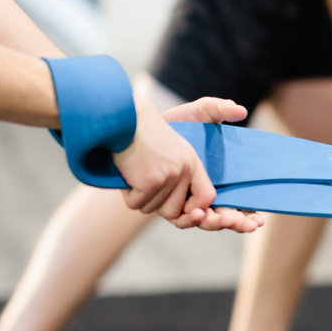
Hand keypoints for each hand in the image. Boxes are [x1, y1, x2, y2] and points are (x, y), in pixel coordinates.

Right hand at [108, 102, 225, 228]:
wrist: (124, 119)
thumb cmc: (142, 135)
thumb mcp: (171, 150)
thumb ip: (179, 176)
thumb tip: (181, 212)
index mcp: (193, 162)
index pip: (207, 197)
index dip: (193, 209)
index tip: (180, 208)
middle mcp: (184, 170)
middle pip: (173, 211)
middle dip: (154, 204)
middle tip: (144, 181)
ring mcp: (169, 176)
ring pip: (151, 208)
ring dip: (138, 197)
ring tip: (135, 172)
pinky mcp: (151, 181)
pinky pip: (136, 204)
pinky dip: (127, 194)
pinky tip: (127, 173)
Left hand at [155, 96, 264, 232]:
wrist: (144, 127)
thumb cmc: (177, 121)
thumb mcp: (200, 112)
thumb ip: (220, 108)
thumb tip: (240, 111)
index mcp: (218, 180)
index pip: (238, 204)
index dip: (249, 215)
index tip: (258, 220)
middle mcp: (202, 194)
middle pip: (224, 217)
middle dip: (237, 223)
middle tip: (248, 223)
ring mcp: (184, 199)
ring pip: (205, 222)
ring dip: (217, 224)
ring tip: (224, 219)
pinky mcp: (166, 201)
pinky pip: (180, 219)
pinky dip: (190, 220)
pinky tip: (198, 213)